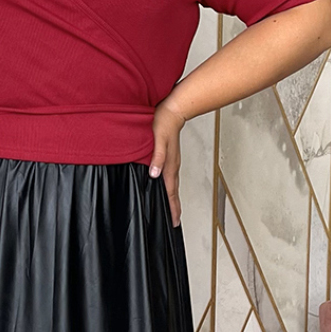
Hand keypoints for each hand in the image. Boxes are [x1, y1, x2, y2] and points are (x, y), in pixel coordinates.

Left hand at [150, 100, 185, 227]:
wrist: (173, 110)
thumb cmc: (163, 122)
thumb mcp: (158, 138)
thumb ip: (156, 156)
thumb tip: (154, 174)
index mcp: (169, 164)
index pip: (170, 191)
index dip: (172, 207)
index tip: (174, 220)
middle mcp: (173, 165)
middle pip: (174, 191)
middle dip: (175, 208)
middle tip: (175, 221)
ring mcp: (172, 162)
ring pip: (173, 185)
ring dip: (173, 199)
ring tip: (174, 210)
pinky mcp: (170, 158)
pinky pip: (171, 177)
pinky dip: (170, 187)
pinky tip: (166, 188)